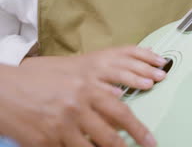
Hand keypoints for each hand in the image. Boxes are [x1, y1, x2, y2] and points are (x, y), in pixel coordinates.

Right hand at [11, 46, 166, 146]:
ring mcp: (61, 127)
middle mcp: (77, 109)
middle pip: (110, 136)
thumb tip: (119, 96)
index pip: (121, 112)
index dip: (138, 129)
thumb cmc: (40, 81)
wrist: (4, 91)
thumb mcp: (72, 77)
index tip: (150, 140)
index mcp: (87, 89)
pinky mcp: (46, 142)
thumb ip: (96, 88)